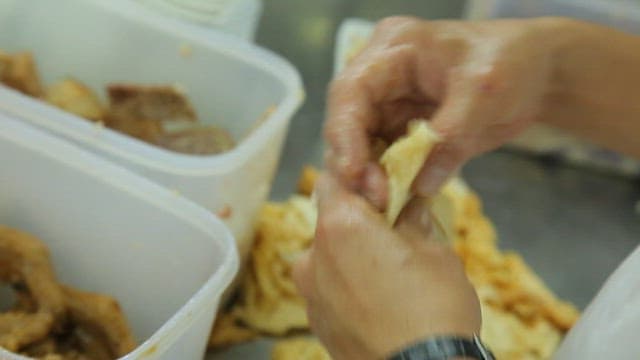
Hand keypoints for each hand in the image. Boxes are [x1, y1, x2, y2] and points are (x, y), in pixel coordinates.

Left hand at [293, 175, 480, 359]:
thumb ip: (413, 220)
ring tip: (389, 273)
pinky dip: (348, 285)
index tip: (384, 193)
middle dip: (358, 221)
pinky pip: (329, 290)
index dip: (359, 181)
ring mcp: (311, 294)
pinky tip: (379, 300)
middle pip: (330, 221)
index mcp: (340, 226)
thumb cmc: (433, 308)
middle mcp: (313, 257)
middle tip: (394, 232)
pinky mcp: (317, 323)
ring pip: (329, 257)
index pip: (334, 180)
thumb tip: (410, 205)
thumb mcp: (434, 251)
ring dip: (352, 255)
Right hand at [325, 16, 560, 199]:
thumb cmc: (513, 63)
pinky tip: (397, 199)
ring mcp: (391, 104)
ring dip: (370, 176)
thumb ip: (450, 137)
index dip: (345, 133)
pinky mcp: (403, 128)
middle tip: (377, 198)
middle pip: (348, 122)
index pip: (350, 92)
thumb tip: (419, 185)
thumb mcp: (483, 94)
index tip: (353, 172)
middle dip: (356, 162)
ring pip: (362, 145)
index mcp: (393, 50)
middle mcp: (382, 76)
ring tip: (386, 203)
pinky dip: (390, 179)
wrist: (538, 73)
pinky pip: (386, 157)